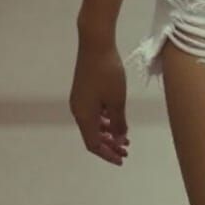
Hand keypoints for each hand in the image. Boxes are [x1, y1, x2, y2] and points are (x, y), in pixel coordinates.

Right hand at [70, 38, 130, 165]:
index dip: (107, 154)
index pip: (94, 144)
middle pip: (92, 135)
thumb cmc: (108, 73)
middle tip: (126, 151)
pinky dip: (105, 120)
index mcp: (84, 116)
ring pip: (94, 124)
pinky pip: (93, 112)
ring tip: (125, 136)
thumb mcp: (117, 100)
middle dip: (109, 145)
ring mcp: (80, 100)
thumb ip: (119, 123)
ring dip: (108, 132)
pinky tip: (116, 119)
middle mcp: (78, 110)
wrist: (96, 44)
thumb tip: (119, 141)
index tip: (122, 160)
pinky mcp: (83, 90)